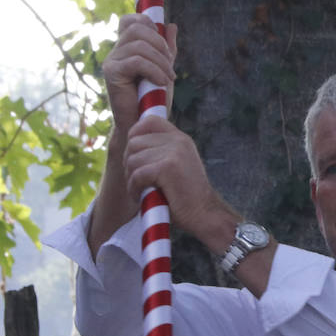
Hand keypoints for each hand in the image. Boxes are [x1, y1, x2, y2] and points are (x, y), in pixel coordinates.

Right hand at [103, 14, 177, 138]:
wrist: (143, 124)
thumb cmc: (153, 99)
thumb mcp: (164, 69)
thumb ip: (166, 49)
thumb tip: (171, 25)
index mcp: (126, 47)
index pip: (130, 20)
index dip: (147, 22)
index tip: (163, 44)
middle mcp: (116, 51)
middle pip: (138, 28)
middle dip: (160, 44)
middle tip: (170, 65)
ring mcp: (112, 61)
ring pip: (139, 45)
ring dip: (160, 61)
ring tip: (169, 77)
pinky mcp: (112, 73)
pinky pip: (136, 61)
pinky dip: (154, 70)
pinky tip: (161, 82)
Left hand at [121, 115, 234, 244]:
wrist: (205, 215)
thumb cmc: (185, 195)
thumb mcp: (176, 165)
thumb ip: (160, 151)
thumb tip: (130, 144)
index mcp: (180, 138)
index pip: (148, 121)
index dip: (134, 135)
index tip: (134, 157)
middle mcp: (178, 140)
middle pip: (134, 142)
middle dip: (129, 163)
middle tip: (137, 180)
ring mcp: (174, 152)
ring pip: (133, 159)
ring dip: (131, 179)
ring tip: (141, 191)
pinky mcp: (167, 167)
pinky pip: (137, 174)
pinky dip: (134, 188)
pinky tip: (141, 197)